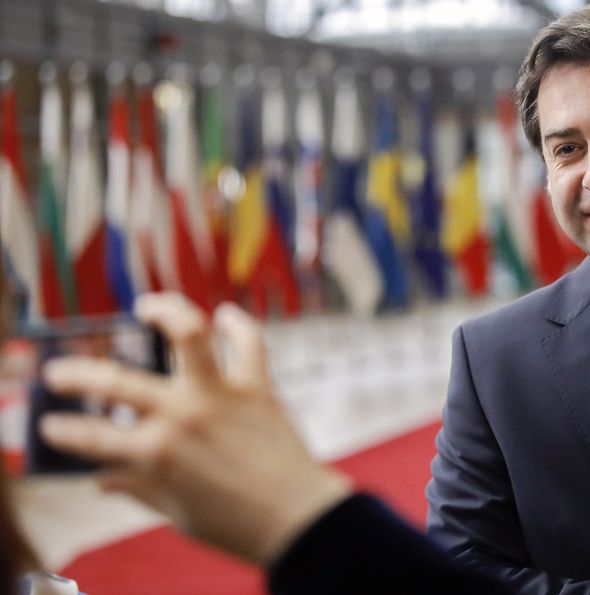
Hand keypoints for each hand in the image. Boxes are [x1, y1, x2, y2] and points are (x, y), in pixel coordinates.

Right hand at [38, 293, 351, 565]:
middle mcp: (182, 416)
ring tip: (148, 305)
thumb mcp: (175, 513)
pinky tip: (227, 315)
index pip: (91, 437)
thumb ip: (137, 489)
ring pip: (190, 335)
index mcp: (155, 454)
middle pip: (117, 381)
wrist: (296, 518)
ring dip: (166, 311)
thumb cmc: (234, 524)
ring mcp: (221, 396)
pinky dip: (240, 325)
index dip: (64, 431)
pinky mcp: (258, 388)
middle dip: (77, 374)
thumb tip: (103, 479)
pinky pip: (251, 344)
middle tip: (60, 371)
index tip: (51, 425)